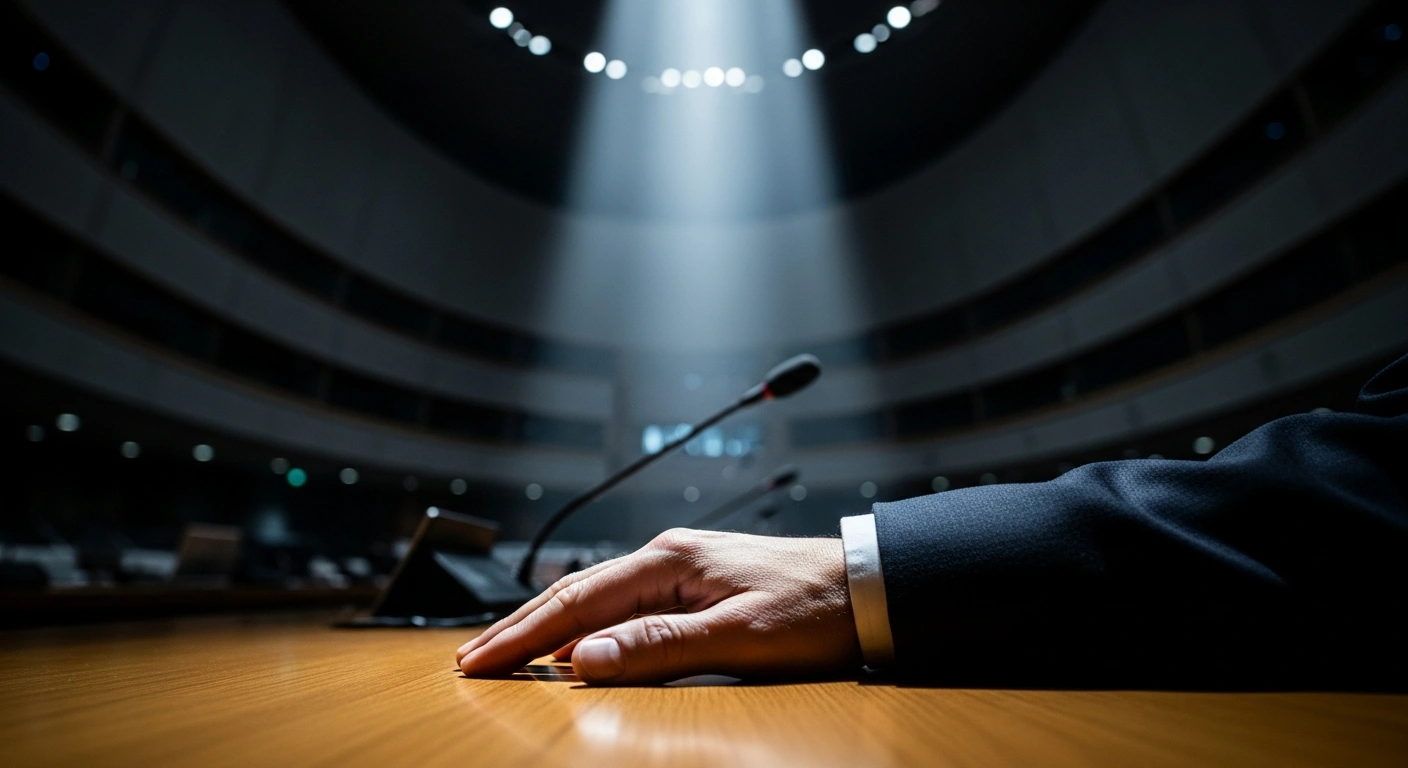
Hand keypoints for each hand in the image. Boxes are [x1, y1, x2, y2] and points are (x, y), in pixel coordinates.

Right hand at [456, 529, 860, 684]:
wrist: (871, 584)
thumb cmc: (815, 609)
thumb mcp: (740, 636)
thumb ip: (660, 646)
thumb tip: (585, 658)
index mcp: (670, 560)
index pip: (577, 600)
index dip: (524, 635)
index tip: (479, 662)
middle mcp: (667, 555)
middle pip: (575, 591)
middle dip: (519, 627)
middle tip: (470, 658)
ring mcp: (681, 566)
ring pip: (595, 595)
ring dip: (546, 623)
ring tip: (503, 647)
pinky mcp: (696, 582)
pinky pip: (621, 600)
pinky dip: (584, 621)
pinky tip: (574, 636)